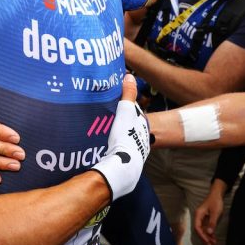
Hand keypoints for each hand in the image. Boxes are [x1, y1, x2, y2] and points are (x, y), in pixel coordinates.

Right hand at [91, 73, 149, 200]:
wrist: (122, 168)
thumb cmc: (125, 138)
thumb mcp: (125, 112)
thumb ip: (128, 94)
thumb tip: (130, 76)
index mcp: (143, 129)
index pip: (134, 115)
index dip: (125, 108)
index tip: (114, 105)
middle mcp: (141, 142)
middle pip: (129, 129)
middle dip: (119, 125)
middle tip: (106, 120)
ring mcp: (134, 155)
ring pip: (124, 142)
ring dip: (115, 138)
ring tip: (101, 133)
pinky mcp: (124, 165)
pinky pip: (117, 153)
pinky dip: (111, 149)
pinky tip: (101, 149)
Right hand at [194, 179, 226, 244]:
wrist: (218, 194)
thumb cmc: (215, 201)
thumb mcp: (215, 213)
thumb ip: (212, 223)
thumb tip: (209, 233)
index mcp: (198, 214)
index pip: (197, 227)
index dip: (201, 235)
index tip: (207, 240)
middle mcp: (199, 217)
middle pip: (199, 230)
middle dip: (204, 238)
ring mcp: (203, 218)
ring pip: (203, 230)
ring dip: (208, 237)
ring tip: (213, 243)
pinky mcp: (207, 219)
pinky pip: (207, 228)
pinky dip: (210, 233)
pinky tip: (214, 238)